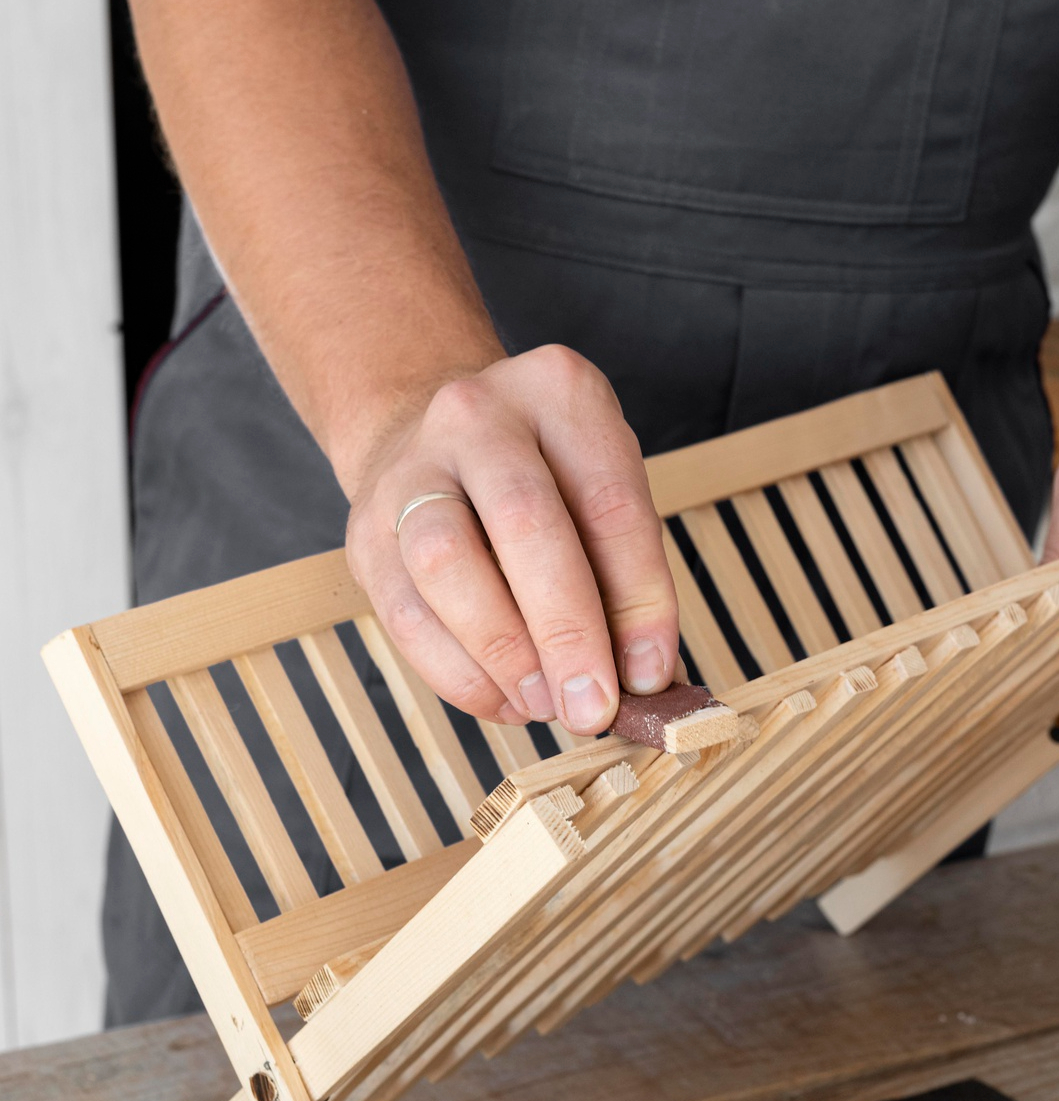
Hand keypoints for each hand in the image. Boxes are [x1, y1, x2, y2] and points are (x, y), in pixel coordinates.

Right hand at [345, 346, 678, 732]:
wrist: (425, 438)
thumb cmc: (539, 477)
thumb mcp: (598, 490)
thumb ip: (624, 574)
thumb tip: (643, 677)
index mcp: (560, 394)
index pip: (611, 501)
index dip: (638, 599)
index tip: (650, 674)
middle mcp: (478, 417)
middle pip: (525, 524)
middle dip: (567, 630)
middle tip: (593, 706)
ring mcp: (411, 470)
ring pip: (448, 565)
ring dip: (504, 653)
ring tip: (544, 704)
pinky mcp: (366, 533)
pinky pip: (405, 614)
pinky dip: (459, 673)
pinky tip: (502, 700)